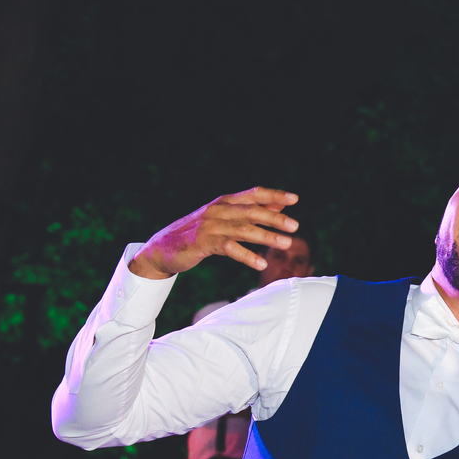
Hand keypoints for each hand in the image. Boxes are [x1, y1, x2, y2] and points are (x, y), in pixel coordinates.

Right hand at [129, 187, 299, 279]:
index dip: (274, 195)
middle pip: (251, 211)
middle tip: (296, 226)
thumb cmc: (198, 233)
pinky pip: (229, 248)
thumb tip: (280, 207)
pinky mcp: (203, 243)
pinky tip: (261, 264)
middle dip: (275, 218)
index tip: (295, 199)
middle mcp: (218, 210)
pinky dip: (247, 256)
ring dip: (266, 236)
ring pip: (243, 229)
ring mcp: (210, 226)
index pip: (253, 194)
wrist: (162, 248)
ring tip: (286, 244)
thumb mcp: (224, 219)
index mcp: (224, 202)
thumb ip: (250, 213)